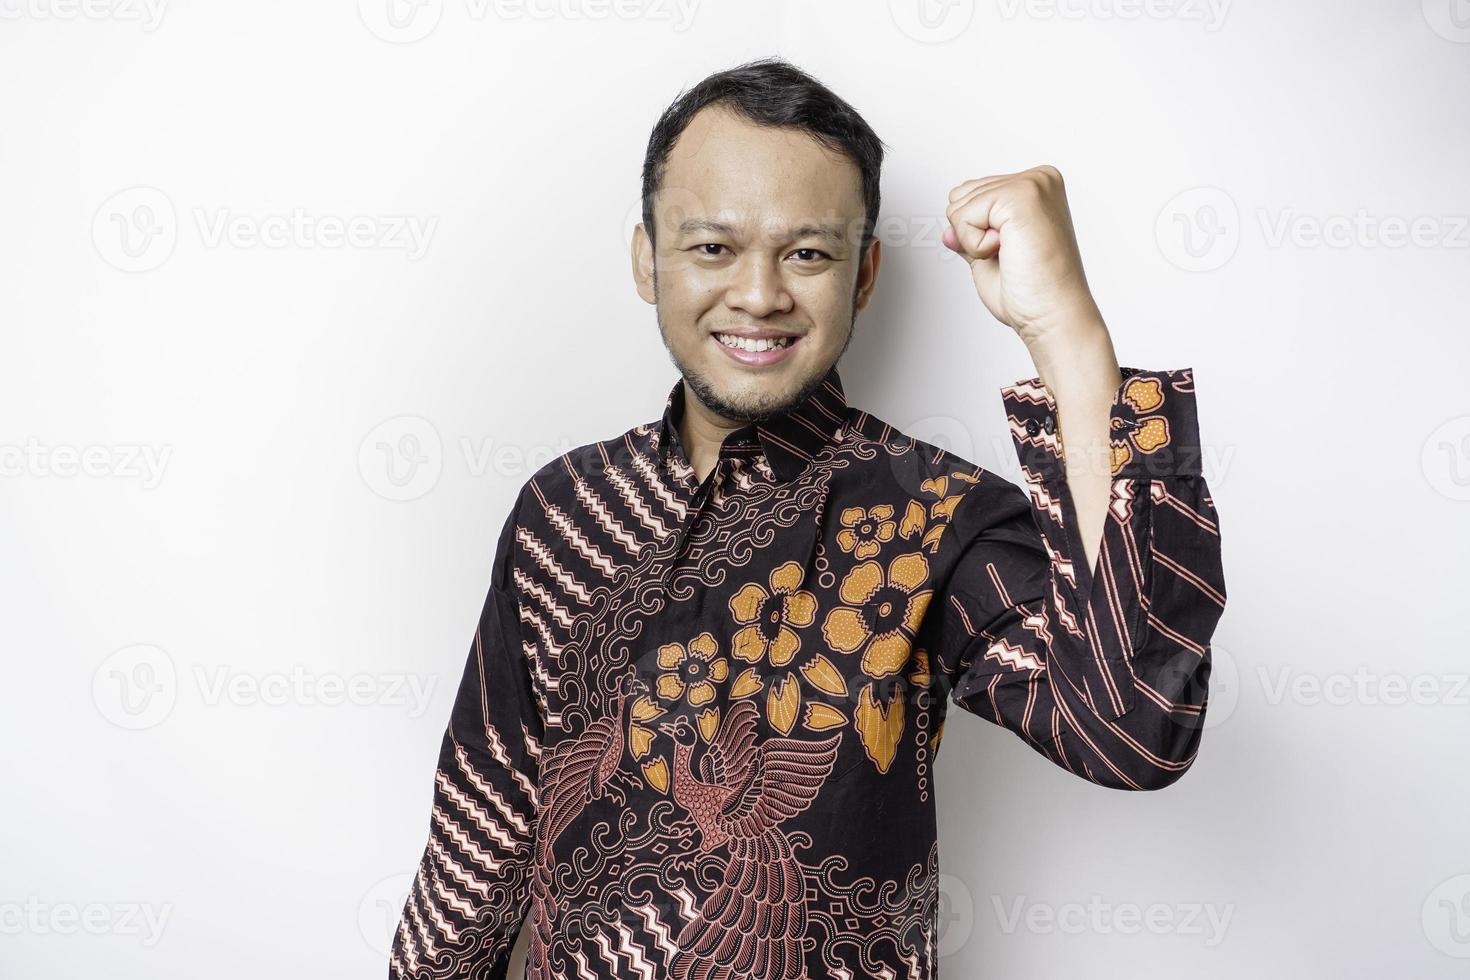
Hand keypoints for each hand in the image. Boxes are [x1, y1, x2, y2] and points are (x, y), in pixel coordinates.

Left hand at [942, 165, 1103, 347]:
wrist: (1054, 316)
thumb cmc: (1033, 295)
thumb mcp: (989, 259)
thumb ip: (969, 237)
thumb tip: (947, 231)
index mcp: (1036, 188)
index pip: (971, 193)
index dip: (974, 233)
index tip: (1011, 253)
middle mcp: (1038, 179)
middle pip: (961, 195)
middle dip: (972, 235)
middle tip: (1011, 256)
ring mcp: (1032, 184)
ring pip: (959, 204)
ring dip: (975, 241)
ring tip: (1012, 255)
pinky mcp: (1021, 195)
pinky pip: (964, 216)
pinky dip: (976, 245)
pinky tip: (1008, 253)